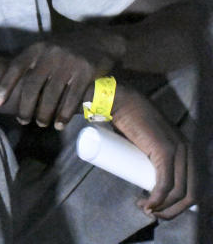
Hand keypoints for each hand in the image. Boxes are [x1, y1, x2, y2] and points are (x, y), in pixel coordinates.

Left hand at [0, 31, 117, 128]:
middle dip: (25, 106)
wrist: (99, 40)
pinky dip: (64, 114)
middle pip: (32, 85)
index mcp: (36, 49)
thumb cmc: (64, 50)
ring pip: (51, 94)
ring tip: (40, 123)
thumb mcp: (45, 50)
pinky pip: (72, 97)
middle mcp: (50, 54)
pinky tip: (59, 124)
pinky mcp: (86, 72)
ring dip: (44, 113)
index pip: (16, 67)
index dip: (4, 85)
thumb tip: (7, 86)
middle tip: (22, 120)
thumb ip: (30, 64)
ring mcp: (69, 63)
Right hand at [111, 84, 194, 218]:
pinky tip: (149, 205)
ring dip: (162, 208)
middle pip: (190, 193)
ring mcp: (178, 150)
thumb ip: (152, 151)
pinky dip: (158, 199)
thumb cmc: (129, 122)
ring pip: (178, 192)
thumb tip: (143, 173)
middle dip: (172, 211)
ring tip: (144, 208)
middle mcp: (190, 151)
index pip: (194, 187)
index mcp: (189, 151)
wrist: (121, 102)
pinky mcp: (164, 150)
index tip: (157, 208)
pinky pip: (165, 182)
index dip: (179, 204)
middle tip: (150, 212)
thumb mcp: (149, 141)